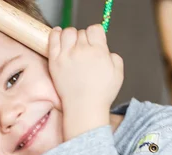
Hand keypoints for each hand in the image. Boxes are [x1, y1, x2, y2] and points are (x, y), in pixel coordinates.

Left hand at [48, 24, 122, 139]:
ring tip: (71, 44)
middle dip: (84, 39)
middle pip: (81, 32)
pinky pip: (53, 39)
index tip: (94, 42)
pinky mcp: (55, 61)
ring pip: (67, 32)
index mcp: (99, 51)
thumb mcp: (118, 72)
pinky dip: (55, 33)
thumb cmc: (101, 93)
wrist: (84, 107)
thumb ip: (113, 56)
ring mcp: (66, 55)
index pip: (95, 29)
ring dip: (70, 36)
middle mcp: (82, 50)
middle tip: (83, 51)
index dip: (95, 35)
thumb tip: (104, 49)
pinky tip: (58, 33)